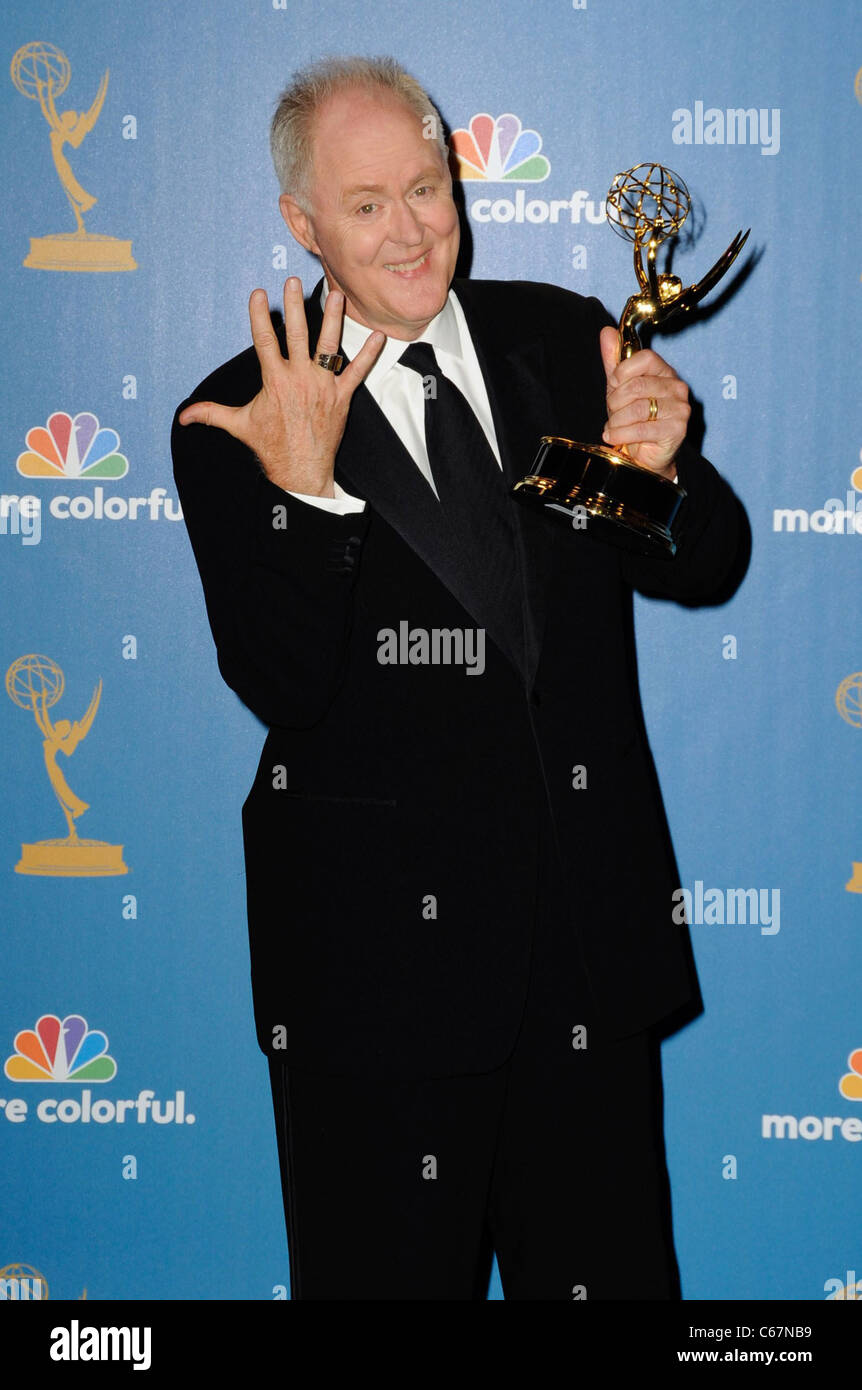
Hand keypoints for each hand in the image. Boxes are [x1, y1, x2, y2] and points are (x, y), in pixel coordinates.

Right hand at [178, 277, 384, 495]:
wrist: (300, 471)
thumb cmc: (271, 447)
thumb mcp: (239, 425)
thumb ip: (212, 413)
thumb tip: (183, 416)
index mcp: (275, 381)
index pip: (264, 341)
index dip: (259, 316)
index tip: (259, 293)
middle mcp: (300, 378)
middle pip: (297, 335)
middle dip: (294, 307)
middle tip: (293, 283)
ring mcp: (323, 386)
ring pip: (329, 345)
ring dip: (333, 319)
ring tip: (336, 295)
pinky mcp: (342, 397)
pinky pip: (358, 372)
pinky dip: (369, 355)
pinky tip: (378, 336)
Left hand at [598, 326, 689, 478]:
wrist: (645, 455)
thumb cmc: (633, 419)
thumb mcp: (619, 388)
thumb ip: (614, 361)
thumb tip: (607, 332)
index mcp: (664, 372)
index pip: (645, 358)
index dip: (623, 372)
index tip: (614, 386)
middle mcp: (677, 387)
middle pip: (636, 385)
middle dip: (615, 402)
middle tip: (612, 413)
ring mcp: (680, 408)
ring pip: (637, 408)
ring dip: (617, 420)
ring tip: (614, 427)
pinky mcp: (677, 429)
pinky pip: (642, 429)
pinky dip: (621, 434)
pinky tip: (615, 437)